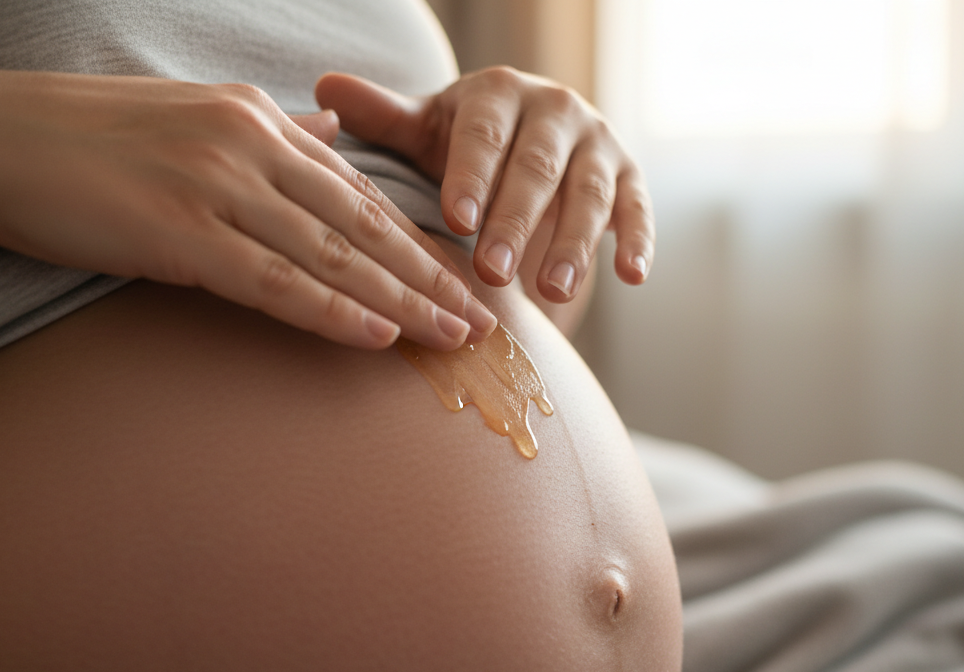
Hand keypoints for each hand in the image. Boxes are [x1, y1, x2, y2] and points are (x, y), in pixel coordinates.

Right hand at [0, 68, 496, 350]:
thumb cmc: (84, 139)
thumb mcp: (192, 119)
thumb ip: (268, 138)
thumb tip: (327, 144)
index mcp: (258, 119)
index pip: (357, 191)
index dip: (416, 240)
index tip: (459, 278)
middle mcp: (251, 145)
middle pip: (365, 224)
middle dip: (431, 277)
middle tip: (483, 320)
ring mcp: (218, 187)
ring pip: (336, 254)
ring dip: (404, 302)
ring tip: (454, 338)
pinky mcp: (181, 232)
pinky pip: (275, 281)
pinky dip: (333, 310)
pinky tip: (378, 335)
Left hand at [315, 67, 654, 302]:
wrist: (532, 142)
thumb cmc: (466, 144)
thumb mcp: (426, 130)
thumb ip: (385, 118)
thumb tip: (325, 89)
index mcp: (500, 95)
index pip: (484, 136)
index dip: (471, 176)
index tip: (454, 220)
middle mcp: (555, 111)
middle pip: (536, 169)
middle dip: (515, 222)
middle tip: (491, 272)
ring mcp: (598, 145)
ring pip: (588, 194)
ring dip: (574, 243)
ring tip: (552, 290)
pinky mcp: (629, 178)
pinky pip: (636, 209)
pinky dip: (638, 241)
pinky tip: (632, 276)